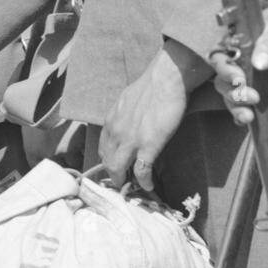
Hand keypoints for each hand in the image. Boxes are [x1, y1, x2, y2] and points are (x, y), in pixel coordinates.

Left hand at [99, 41, 212, 190]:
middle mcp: (116, 132)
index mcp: (110, 121)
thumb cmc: (152, 85)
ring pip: (118, 169)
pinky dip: (144, 181)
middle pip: (107, 161)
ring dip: (123, 181)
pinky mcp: (148, 146)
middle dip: (114, 175)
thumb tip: (129, 123)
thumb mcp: (127, 100)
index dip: (108, 160)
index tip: (116, 167)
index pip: (102, 148)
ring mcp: (131, 140)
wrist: (165, 79)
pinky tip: (149, 186)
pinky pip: (142, 171)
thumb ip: (124, 115)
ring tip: (132, 187)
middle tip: (123, 182)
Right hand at [214, 0, 267, 125]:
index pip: (219, 56)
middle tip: (253, 97)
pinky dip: (245, 113)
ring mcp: (252, 74)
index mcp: (238, 40)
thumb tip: (258, 64)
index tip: (239, 79)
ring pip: (232, 94)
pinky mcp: (266, 86)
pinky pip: (249, 102)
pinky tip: (249, 121)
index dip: (224, 70)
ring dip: (236, 106)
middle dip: (232, 92)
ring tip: (248, 117)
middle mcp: (241, 58)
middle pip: (223, 80)